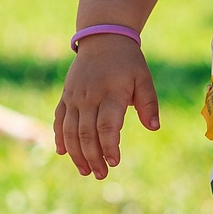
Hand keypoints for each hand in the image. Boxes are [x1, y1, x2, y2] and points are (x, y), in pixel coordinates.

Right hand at [54, 34, 159, 178]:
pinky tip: (62, 153)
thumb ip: (149, 103)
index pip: (107, 126)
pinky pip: (59, 120)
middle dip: (93, 157)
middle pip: (86, 133)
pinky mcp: (66, 96)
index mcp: (111, 93)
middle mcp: (89, 96)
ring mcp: (74, 97)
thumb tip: (154, 128)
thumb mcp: (144, 78)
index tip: (115, 162)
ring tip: (85, 171)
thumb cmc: (128, 62)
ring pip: (70, 131)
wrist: (103, 39)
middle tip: (101, 174)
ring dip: (76, 153)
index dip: (109, 146)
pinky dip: (60, 138)